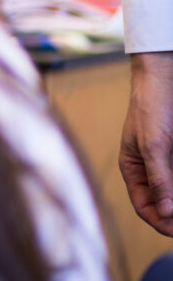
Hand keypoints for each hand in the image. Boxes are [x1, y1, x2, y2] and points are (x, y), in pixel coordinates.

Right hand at [121, 51, 172, 235]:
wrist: (166, 79)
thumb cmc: (152, 107)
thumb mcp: (154, 145)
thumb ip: (160, 180)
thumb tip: (166, 214)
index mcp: (133, 169)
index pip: (144, 206)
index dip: (160, 222)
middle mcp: (150, 170)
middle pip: (163, 203)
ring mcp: (167, 163)